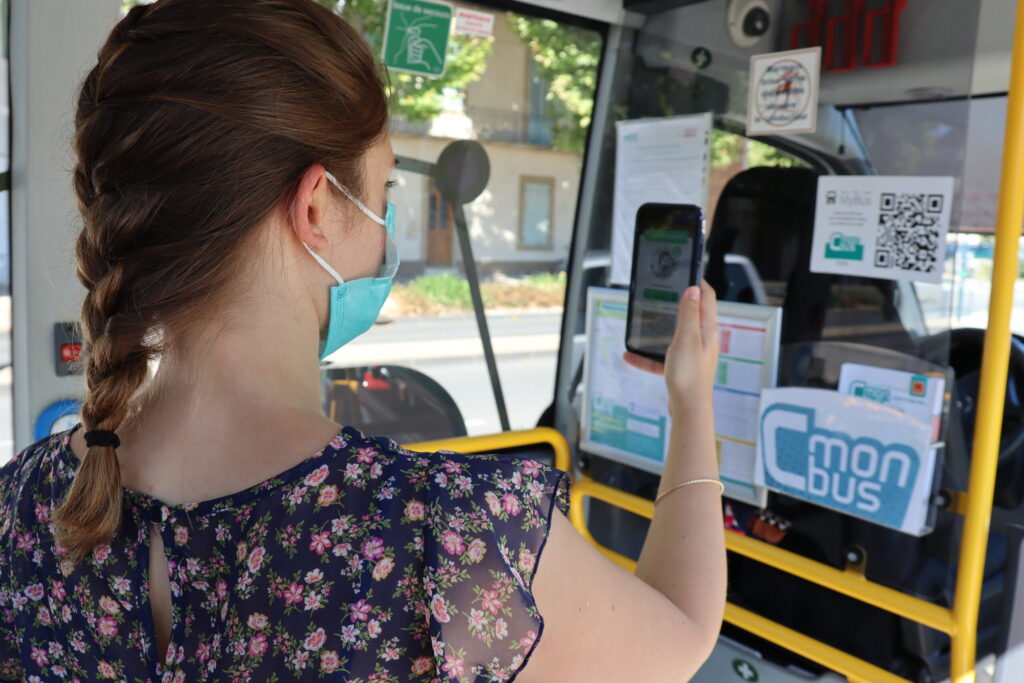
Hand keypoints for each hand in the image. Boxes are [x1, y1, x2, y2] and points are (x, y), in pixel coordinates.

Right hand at [623, 280, 718, 411]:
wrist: (688, 408)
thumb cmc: (690, 375)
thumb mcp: (687, 337)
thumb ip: (689, 313)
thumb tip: (693, 289)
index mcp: (707, 329)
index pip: (708, 298)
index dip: (699, 283)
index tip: (687, 272)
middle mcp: (702, 340)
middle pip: (691, 315)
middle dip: (677, 304)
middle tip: (662, 293)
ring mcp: (692, 355)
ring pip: (673, 336)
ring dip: (658, 330)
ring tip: (644, 324)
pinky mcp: (681, 369)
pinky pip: (661, 358)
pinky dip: (647, 356)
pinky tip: (630, 357)